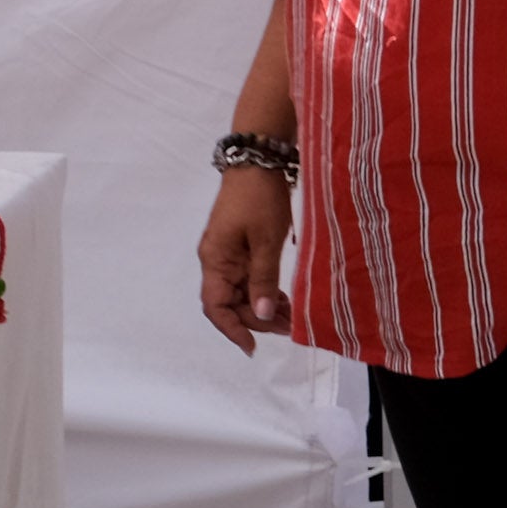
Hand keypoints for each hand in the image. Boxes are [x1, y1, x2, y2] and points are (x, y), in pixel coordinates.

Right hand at [195, 167, 293, 354]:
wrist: (259, 161)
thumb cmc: (260, 199)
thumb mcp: (266, 240)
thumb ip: (263, 278)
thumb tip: (261, 315)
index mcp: (215, 260)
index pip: (216, 307)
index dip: (233, 329)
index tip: (254, 346)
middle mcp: (216, 260)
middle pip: (231, 302)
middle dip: (256, 319)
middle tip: (288, 328)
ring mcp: (228, 253)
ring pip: (242, 291)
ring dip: (262, 306)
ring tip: (291, 318)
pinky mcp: (241, 245)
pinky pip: (249, 276)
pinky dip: (265, 289)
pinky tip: (284, 299)